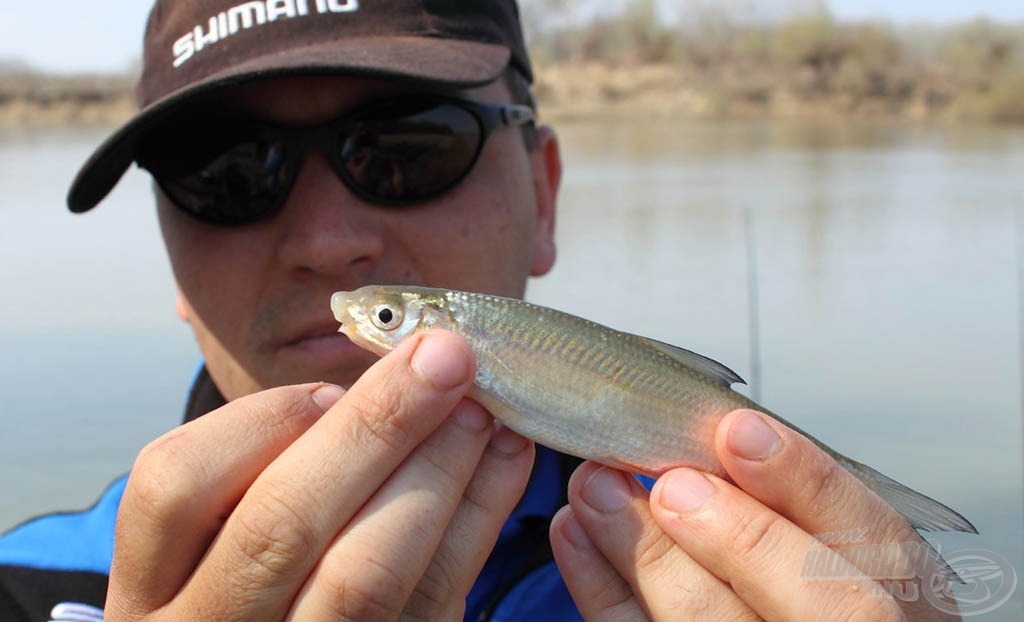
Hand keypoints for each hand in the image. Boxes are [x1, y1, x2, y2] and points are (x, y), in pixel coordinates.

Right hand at [105, 330, 534, 619]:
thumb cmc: (256, 593)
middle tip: (445, 354)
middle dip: (376, 426)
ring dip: (438, 471)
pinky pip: (436, 602)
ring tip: (480, 408)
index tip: (333, 388)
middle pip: (280, 524)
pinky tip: (502, 457)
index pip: (175, 485)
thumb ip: (268, 471)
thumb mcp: (224, 541)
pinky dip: (478, 519)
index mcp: (151, 590)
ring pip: (364, 575)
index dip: (262, 421)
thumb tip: (368, 391)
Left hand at [550, 409, 961, 620]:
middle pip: (813, 603)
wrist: (771, 617)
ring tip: (597, 487)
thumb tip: (722, 429)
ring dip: (646, 556)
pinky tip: (576, 532)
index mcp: (898, 594)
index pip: (876, 543)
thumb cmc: (805, 577)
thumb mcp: (824, 533)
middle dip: (733, 536)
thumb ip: (787, 494)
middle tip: (669, 481)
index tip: (738, 431)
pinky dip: (601, 588)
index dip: (805, 483)